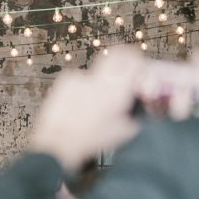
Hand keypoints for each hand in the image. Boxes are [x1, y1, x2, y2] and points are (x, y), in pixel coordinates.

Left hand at [30, 49, 141, 171]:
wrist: (58, 143)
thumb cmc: (89, 139)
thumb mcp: (123, 131)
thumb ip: (135, 113)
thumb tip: (139, 104)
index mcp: (116, 91)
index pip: (134, 60)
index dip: (138, 62)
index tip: (138, 68)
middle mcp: (99, 79)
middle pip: (117, 55)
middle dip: (122, 62)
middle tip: (122, 75)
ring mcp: (80, 78)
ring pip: (97, 71)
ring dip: (100, 82)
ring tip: (94, 101)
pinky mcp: (65, 81)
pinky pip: (80, 79)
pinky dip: (83, 87)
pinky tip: (80, 103)